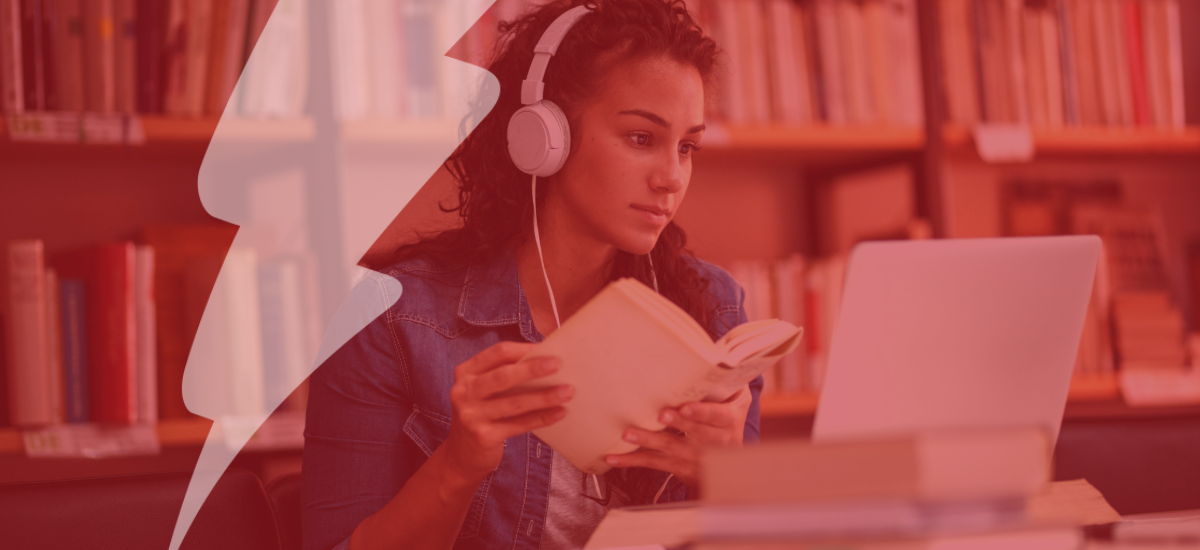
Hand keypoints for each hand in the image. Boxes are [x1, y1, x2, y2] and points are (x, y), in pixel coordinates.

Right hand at [442, 342, 571, 482]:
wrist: (462, 454)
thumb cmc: (482, 413)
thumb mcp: (483, 390)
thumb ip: (504, 374)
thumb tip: (546, 360)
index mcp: (465, 372)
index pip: (497, 354)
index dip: (523, 349)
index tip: (546, 348)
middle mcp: (463, 392)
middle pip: (503, 376)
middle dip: (533, 369)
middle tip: (558, 365)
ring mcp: (471, 415)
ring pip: (514, 402)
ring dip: (544, 396)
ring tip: (567, 391)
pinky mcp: (483, 437)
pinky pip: (519, 424)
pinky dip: (541, 418)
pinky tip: (559, 413)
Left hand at [603, 385, 752, 488]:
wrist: (730, 467)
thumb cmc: (728, 421)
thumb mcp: (738, 403)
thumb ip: (730, 382)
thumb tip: (722, 354)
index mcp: (728, 421)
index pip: (716, 416)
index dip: (701, 412)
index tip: (685, 407)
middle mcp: (713, 442)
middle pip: (693, 432)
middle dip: (677, 424)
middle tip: (660, 414)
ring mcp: (694, 457)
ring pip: (670, 448)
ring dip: (648, 441)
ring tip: (628, 434)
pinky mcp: (677, 467)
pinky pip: (653, 464)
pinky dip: (632, 461)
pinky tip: (612, 458)